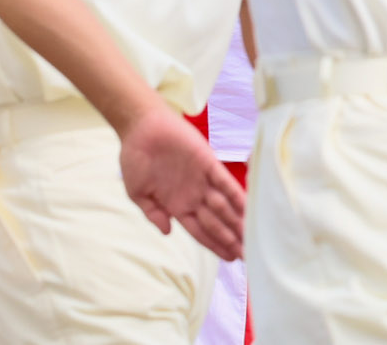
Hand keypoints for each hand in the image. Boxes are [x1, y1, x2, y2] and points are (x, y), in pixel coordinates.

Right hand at [119, 105, 246, 260]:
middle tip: (248, 256)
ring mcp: (202, 180)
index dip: (215, 245)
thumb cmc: (135, 158)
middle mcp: (193, 195)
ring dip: (237, 221)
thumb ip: (152, 213)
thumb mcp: (137, 192)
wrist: (139, 127)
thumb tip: (167, 232)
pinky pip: (224, 181)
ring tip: (251, 237)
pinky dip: (236, 194)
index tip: (231, 258)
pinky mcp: (207, 161)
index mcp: (177, 206)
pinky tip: (247, 207)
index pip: (201, 231)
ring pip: (224, 206)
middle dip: (231, 239)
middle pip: (216, 223)